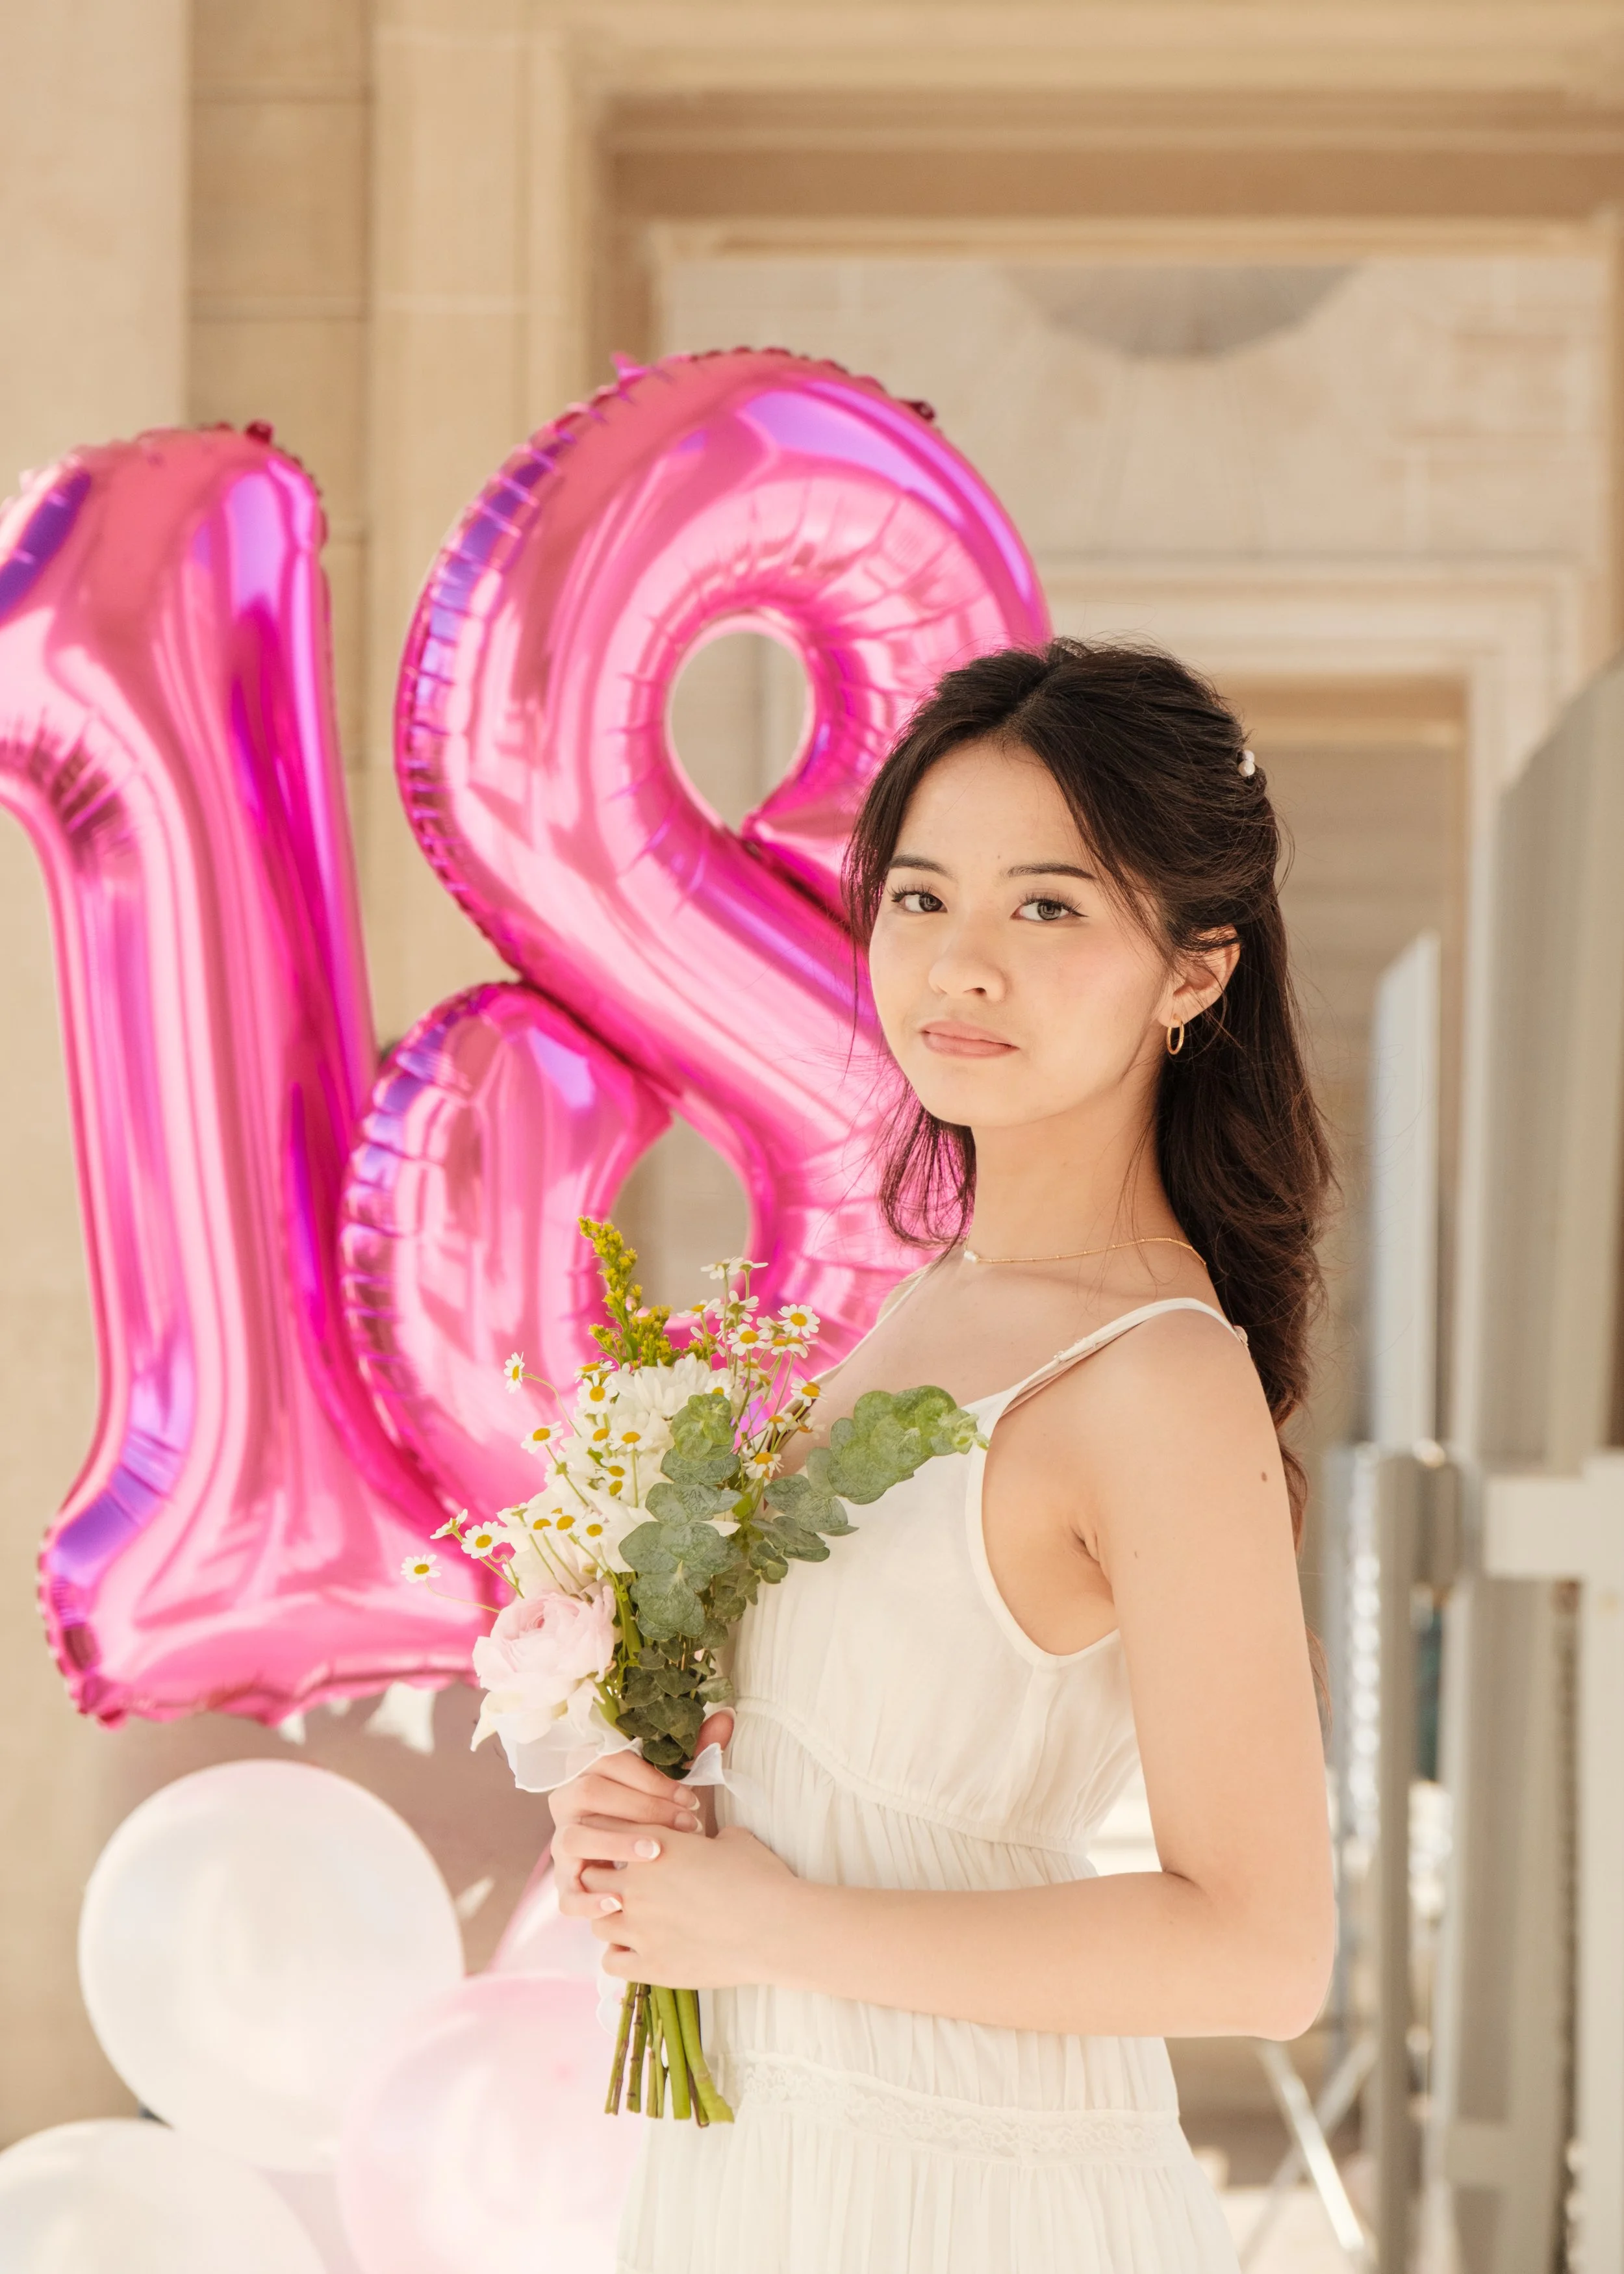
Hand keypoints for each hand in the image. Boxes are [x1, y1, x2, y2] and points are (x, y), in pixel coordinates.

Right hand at [549, 1710, 732, 1894]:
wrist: (641, 1861)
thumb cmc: (657, 1815)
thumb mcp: (675, 1786)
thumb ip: (697, 1750)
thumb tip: (726, 1716)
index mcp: (589, 1770)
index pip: (610, 1761)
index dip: (652, 1778)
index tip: (691, 1797)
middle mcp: (567, 1803)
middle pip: (590, 1794)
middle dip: (642, 1808)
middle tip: (687, 1824)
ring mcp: (562, 1843)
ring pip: (573, 1838)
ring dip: (615, 1844)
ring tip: (655, 1853)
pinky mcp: (566, 1883)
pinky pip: (566, 1893)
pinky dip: (588, 1899)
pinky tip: (618, 1902)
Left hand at [580, 1822, 803, 1989]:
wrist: (776, 1928)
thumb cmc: (760, 1878)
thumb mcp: (734, 1839)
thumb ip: (706, 1836)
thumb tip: (707, 1840)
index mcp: (654, 1847)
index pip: (607, 1833)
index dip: (613, 1840)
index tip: (622, 1849)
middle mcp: (637, 1886)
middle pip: (591, 1878)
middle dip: (604, 1879)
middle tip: (624, 1886)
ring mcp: (640, 1929)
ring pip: (596, 1921)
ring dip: (610, 1917)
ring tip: (632, 1919)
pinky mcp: (650, 1966)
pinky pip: (610, 1962)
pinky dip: (618, 1955)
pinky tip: (637, 1950)